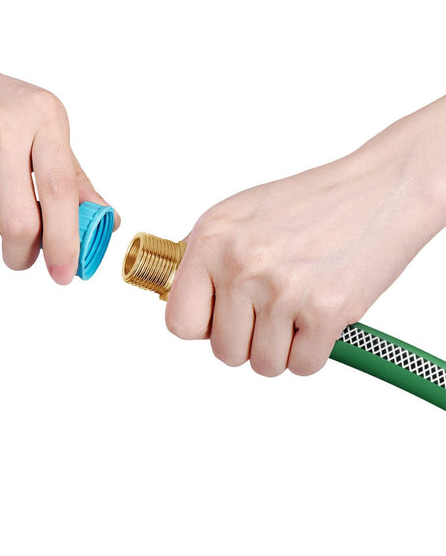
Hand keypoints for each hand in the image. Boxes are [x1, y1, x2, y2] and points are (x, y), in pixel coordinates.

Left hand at [165, 99, 445, 374]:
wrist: (379, 190)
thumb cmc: (310, 202)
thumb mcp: (238, 214)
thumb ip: (204, 255)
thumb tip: (176, 294)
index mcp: (212, 239)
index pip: (179, 321)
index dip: (201, 326)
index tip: (218, 317)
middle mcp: (241, 264)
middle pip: (224, 351)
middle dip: (246, 340)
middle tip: (267, 312)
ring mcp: (282, 290)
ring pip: (264, 364)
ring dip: (280, 348)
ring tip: (294, 310)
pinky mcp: (325, 311)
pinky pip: (303, 366)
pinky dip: (312, 352)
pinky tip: (317, 318)